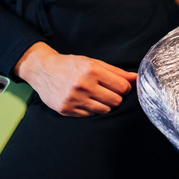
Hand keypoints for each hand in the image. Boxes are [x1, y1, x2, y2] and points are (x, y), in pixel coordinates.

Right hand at [14, 42, 137, 116]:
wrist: (42, 70)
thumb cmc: (71, 65)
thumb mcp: (93, 62)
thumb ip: (116, 71)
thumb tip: (136, 77)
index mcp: (91, 70)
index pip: (122, 87)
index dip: (125, 88)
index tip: (121, 87)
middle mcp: (82, 85)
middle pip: (115, 100)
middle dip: (116, 97)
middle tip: (108, 92)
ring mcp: (73, 98)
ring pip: (104, 110)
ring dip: (104, 104)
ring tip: (96, 96)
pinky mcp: (66, 109)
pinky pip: (89, 115)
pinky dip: (91, 109)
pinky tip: (85, 100)